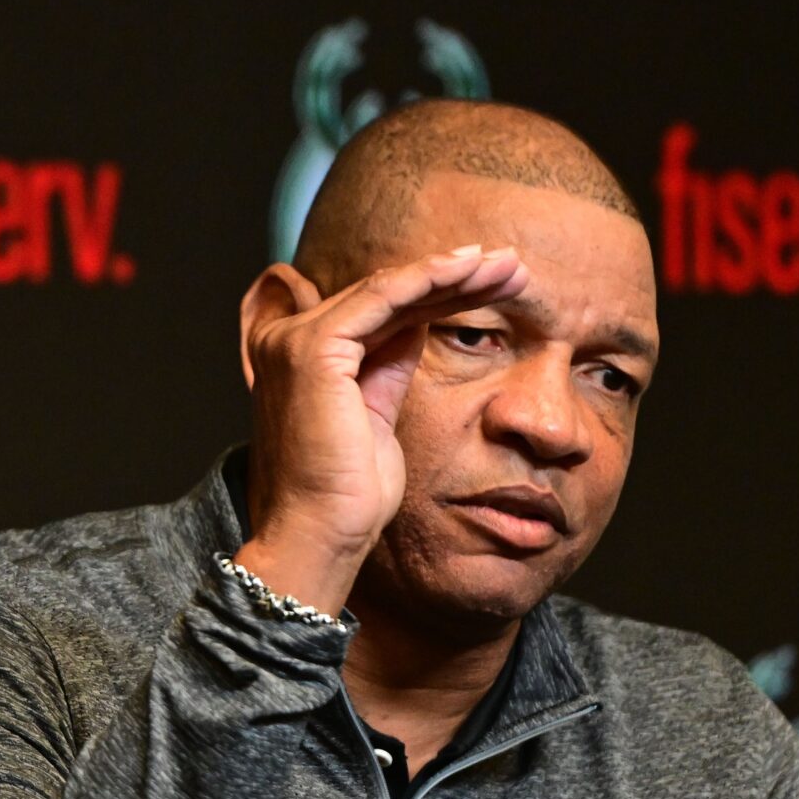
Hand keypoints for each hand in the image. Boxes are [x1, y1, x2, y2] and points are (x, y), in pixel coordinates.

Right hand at [235, 243, 527, 609]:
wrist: (322, 531)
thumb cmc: (350, 493)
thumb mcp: (380, 414)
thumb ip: (389, 364)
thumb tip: (418, 322)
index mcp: (303, 359)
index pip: (380, 311)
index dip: (438, 293)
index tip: (493, 285)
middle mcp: (287, 341)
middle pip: (387, 295)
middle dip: (455, 278)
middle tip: (511, 267)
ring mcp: (295, 341)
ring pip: (389, 289)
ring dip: (454, 272)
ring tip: (507, 267)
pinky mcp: (314, 348)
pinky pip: (382, 297)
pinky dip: (430, 279)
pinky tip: (472, 271)